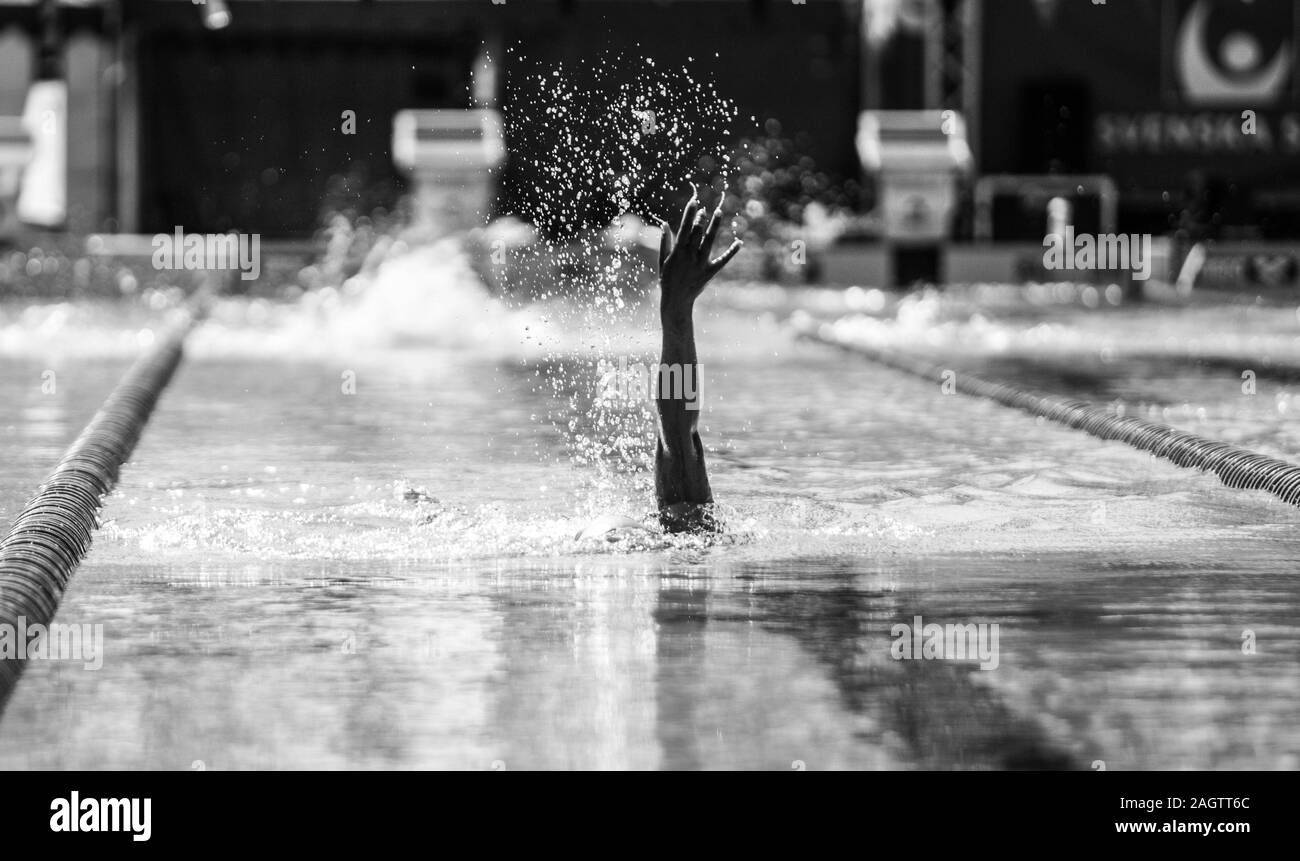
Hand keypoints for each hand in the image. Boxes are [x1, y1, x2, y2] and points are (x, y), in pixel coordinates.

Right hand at [656, 189, 741, 318]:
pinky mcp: (710, 272)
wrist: (676, 301)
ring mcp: (701, 263)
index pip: (684, 228)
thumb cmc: (667, 280)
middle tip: (704, 208)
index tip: (693, 202)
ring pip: (709, 241)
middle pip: (697, 232)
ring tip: (718, 212)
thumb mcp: (663, 261)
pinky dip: (731, 252)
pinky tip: (739, 242)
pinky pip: (722, 260)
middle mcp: (690, 255)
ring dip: (714, 226)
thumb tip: (665, 225)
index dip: (689, 214)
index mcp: (677, 251)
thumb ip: (664, 242)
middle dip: (701, 218)